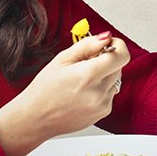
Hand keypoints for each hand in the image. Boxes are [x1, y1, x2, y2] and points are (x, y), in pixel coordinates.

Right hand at [0, 31, 130, 155]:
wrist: (35, 118)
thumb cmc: (44, 89)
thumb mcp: (62, 59)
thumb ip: (88, 45)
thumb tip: (107, 37)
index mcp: (87, 76)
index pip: (121, 56)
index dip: (118, 46)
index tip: (108, 44)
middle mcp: (98, 92)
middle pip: (118, 66)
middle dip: (107, 60)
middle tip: (86, 64)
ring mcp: (102, 105)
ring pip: (115, 80)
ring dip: (104, 76)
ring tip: (82, 81)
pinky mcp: (103, 113)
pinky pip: (110, 93)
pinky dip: (101, 89)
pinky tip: (83, 93)